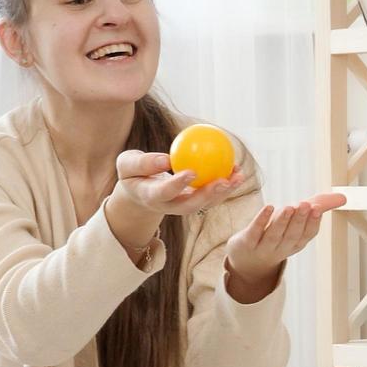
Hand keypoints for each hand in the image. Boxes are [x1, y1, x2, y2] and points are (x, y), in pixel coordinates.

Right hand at [108, 150, 244, 217]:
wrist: (140, 192)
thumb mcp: (127, 164)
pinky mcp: (194, 203)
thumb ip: (143, 162)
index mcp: (150, 196)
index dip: (178, 184)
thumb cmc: (133, 174)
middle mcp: (169, 206)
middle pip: (191, 205)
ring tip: (238, 175)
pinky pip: (212, 196)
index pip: (164, 192)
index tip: (191, 172)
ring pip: (206, 204)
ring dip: (224, 192)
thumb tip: (166, 158)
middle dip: (208, 195)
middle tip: (224, 180)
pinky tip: (237, 169)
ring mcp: (183, 207)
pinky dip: (225, 184)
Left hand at [221, 192, 348, 302]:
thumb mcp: (298, 222)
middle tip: (306, 205)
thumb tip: (343, 197)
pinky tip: (268, 208)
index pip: (307, 235)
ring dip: (283, 221)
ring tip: (290, 207)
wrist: (247, 261)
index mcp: (296, 243)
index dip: (312, 223)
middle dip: (299, 220)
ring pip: (275, 235)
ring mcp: (263, 247)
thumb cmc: (276, 235)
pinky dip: (261, 220)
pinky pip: (254, 232)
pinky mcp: (246, 242)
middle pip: (292, 235)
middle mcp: (281, 248)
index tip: (317, 209)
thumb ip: (318, 207)